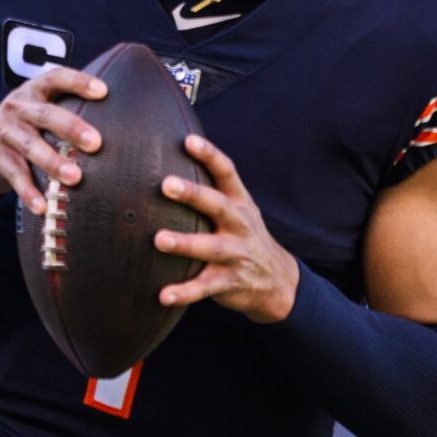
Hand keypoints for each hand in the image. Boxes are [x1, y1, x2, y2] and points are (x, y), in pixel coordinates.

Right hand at [0, 68, 105, 214]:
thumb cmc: (27, 129)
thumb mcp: (41, 113)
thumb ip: (69, 113)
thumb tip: (122, 130)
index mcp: (35, 91)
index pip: (56, 78)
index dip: (78, 82)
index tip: (103, 92)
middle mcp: (17, 106)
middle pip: (45, 114)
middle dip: (71, 128)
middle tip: (96, 143)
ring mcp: (2, 130)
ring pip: (30, 145)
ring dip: (53, 162)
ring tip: (75, 178)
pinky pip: (14, 174)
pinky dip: (28, 191)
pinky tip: (43, 206)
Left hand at [155, 135, 299, 323]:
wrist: (277, 280)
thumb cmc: (242, 235)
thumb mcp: (237, 209)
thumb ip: (209, 190)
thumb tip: (166, 158)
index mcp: (239, 202)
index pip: (227, 172)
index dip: (209, 155)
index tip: (188, 140)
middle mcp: (239, 225)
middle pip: (217, 205)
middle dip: (193, 194)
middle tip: (166, 184)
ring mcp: (235, 254)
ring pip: (210, 248)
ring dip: (185, 244)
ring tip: (159, 240)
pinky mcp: (229, 282)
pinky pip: (205, 287)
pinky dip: (184, 292)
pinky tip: (163, 295)